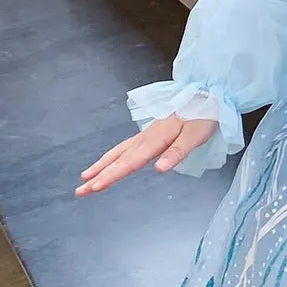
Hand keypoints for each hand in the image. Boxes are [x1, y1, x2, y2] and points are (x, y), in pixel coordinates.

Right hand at [76, 114, 219, 194]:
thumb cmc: (202, 116)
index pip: (130, 162)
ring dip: (100, 166)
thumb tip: (159, 169)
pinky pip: (124, 147)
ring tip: (85, 178)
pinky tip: (107, 161)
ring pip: (117, 153)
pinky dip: (112, 156)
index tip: (95, 187)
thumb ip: (176, 152)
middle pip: (117, 159)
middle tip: (80, 191)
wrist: (205, 96)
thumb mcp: (195, 135)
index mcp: (155, 140)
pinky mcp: (149, 134)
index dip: (112, 175)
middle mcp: (146, 138)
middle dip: (98, 176)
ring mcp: (145, 135)